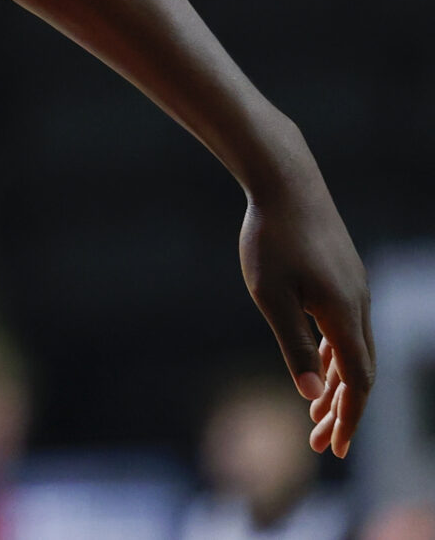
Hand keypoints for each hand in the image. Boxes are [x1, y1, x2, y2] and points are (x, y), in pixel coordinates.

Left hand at [240, 168, 373, 456]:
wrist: (285, 182)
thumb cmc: (271, 238)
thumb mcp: (271, 296)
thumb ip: (293, 345)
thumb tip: (310, 396)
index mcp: (344, 316)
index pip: (356, 383)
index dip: (348, 418)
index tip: (334, 448)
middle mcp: (358, 306)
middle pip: (359, 373)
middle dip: (342, 410)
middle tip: (321, 443)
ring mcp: (354, 290)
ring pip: (355, 351)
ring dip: (338, 384)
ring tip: (318, 414)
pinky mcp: (344, 278)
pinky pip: (348, 329)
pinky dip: (337, 356)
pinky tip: (321, 367)